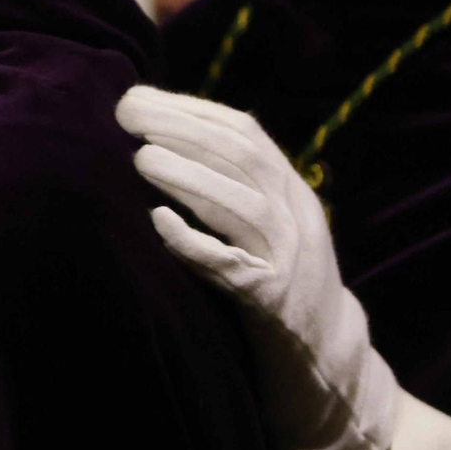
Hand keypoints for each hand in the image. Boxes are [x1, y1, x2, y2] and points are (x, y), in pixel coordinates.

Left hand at [116, 84, 397, 449]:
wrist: (324, 352)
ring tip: (141, 159)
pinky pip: (231, 268)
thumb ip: (228, 176)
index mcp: (291, 188)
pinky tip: (159, 222)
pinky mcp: (273, 302)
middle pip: (244, 159)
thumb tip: (157, 129)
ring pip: (243, 208)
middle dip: (184, 130)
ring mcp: (288, 259)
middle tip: (127, 116)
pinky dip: (194, 243)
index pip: (245, 132)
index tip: (139, 97)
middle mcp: (296, 216)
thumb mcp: (263, 216)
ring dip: (190, 179)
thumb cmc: (272, 272)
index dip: (191, 109)